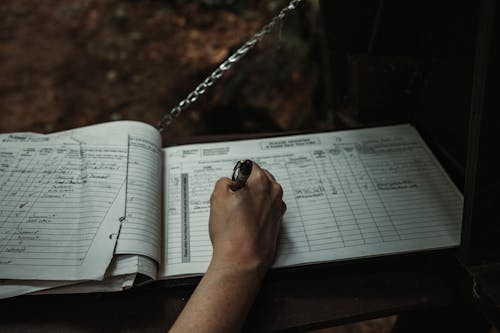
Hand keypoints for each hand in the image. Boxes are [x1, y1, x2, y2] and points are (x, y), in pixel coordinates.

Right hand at [208, 163, 285, 278]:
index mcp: (262, 181)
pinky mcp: (276, 223)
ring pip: (262, 197)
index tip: (231, 186)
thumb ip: (224, 182)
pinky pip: (265, 211)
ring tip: (236, 216)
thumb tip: (229, 183)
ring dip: (251, 201)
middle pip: (258, 181)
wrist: (242, 260)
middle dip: (245, 188)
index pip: (248, 167)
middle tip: (231, 201)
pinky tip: (244, 224)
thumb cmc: (232, 232)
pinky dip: (256, 214)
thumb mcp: (217, 197)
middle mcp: (274, 193)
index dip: (236, 177)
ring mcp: (277, 209)